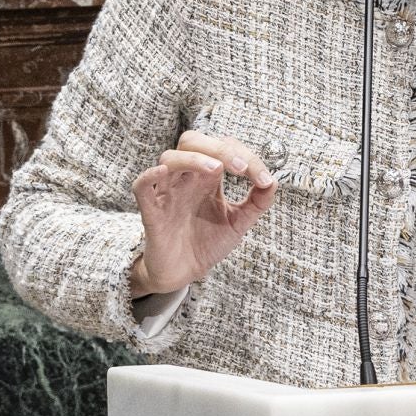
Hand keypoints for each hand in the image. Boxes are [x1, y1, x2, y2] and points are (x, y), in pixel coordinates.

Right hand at [129, 131, 277, 297]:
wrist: (184, 274)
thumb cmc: (206, 243)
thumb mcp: (238, 222)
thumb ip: (257, 202)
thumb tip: (273, 181)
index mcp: (207, 177)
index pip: (223, 149)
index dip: (246, 157)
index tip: (263, 179)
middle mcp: (187, 179)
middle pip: (193, 142)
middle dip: (218, 148)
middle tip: (240, 167)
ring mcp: (168, 193)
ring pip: (169, 158)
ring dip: (193, 158)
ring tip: (215, 169)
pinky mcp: (152, 213)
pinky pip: (142, 187)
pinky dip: (149, 176)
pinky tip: (163, 172)